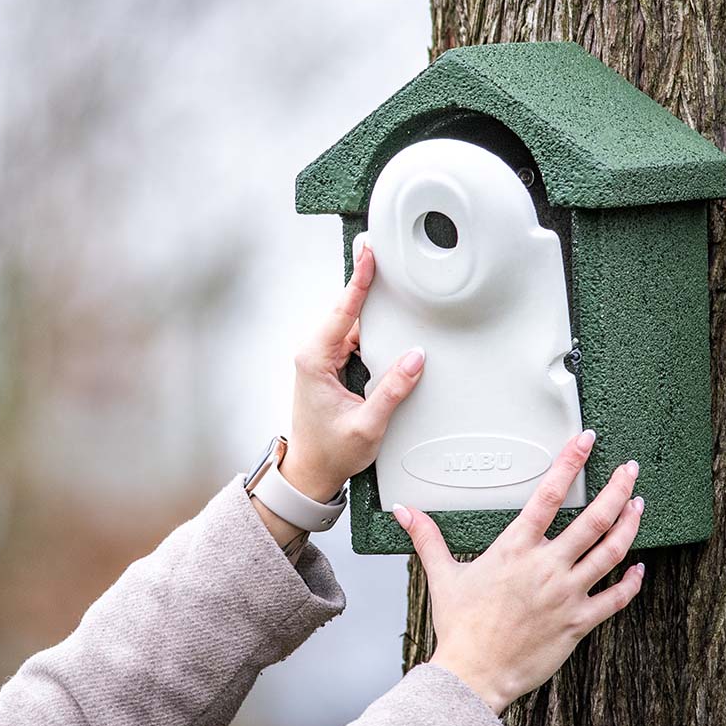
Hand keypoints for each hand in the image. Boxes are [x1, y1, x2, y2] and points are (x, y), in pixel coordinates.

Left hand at [282, 242, 425, 502]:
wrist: (310, 472)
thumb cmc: (330, 452)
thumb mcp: (368, 425)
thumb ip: (392, 391)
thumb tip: (415, 358)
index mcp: (315, 360)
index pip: (341, 312)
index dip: (359, 281)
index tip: (368, 255)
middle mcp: (314, 353)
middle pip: (345, 309)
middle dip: (364, 282)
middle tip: (381, 252)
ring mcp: (321, 358)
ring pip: (349, 322)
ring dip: (369, 305)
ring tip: (390, 280)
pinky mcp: (329, 365)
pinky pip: (351, 336)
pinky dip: (369, 326)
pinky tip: (386, 318)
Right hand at [393, 430, 643, 714]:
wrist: (475, 675)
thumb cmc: (460, 627)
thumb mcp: (442, 575)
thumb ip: (428, 538)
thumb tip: (404, 511)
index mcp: (515, 548)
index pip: (548, 494)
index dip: (570, 463)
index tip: (586, 441)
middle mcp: (546, 566)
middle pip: (593, 519)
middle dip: (617, 490)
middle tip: (630, 469)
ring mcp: (566, 594)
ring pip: (611, 553)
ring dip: (629, 526)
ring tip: (638, 505)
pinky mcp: (578, 622)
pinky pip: (615, 599)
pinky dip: (631, 583)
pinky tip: (640, 569)